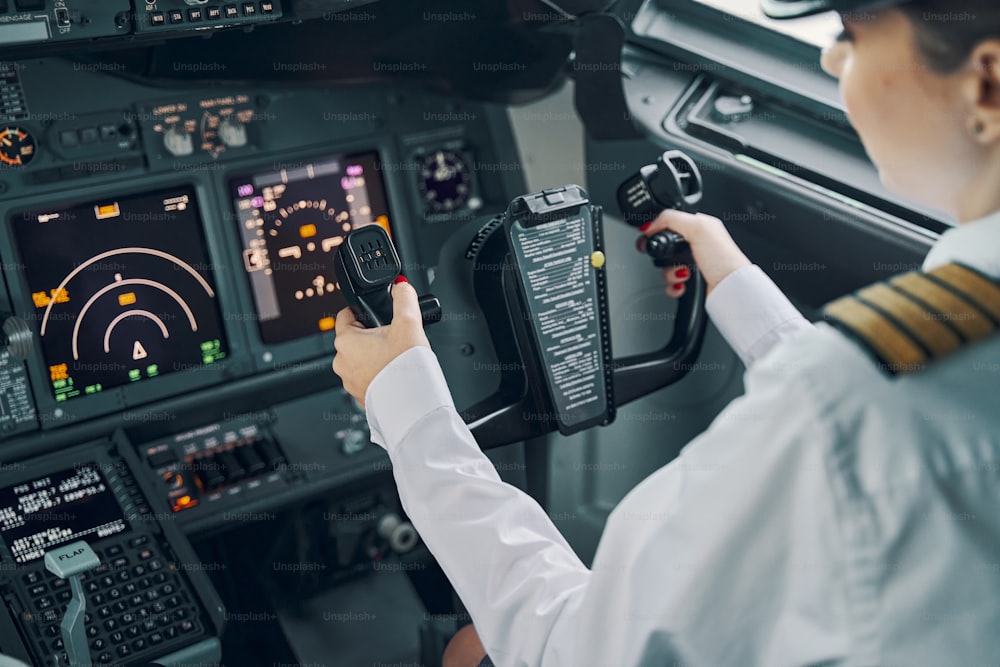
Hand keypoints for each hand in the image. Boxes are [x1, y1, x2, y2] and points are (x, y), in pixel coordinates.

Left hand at [332, 279, 429, 407]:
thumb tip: (401, 286)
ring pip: (360, 359)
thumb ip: (404, 298)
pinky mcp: (360, 396)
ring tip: (396, 356)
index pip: (345, 315)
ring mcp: (349, 381)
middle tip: (394, 337)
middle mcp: (341, 362)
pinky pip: (366, 378)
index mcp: (345, 341)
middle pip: (354, 338)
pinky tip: (395, 372)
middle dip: (372, 335)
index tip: (375, 313)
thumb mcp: (409, 322)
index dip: (362, 310)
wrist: (412, 405)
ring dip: (375, 355)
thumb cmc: (405, 367)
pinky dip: (378, 373)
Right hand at [640, 210, 750, 297]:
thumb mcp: (698, 228)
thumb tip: (651, 225)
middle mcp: (696, 244)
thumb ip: (672, 219)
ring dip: (669, 273)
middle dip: (663, 256)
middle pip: (665, 247)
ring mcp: (693, 263)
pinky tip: (682, 284)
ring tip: (682, 273)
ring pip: (665, 266)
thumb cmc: (723, 259)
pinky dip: (672, 286)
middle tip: (670, 259)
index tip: (651, 238)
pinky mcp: (691, 280)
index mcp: (700, 227)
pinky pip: (670, 282)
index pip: (670, 223)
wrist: (730, 288)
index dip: (659, 229)